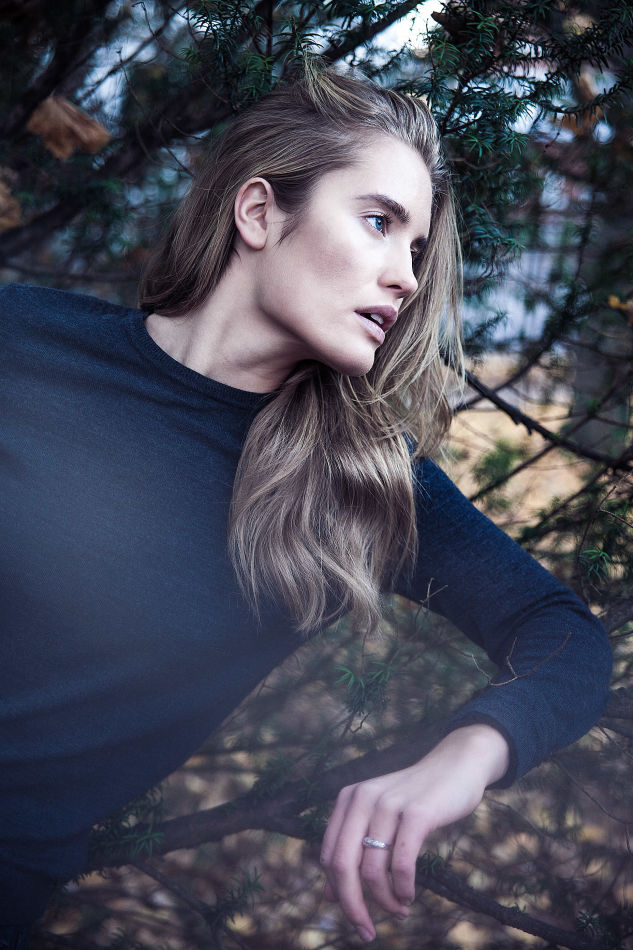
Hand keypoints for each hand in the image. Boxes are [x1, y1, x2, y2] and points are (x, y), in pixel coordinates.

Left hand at [319, 724, 509, 941]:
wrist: (456, 765)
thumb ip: (354, 849)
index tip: (356, 916)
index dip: (339, 892)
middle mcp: (362, 798)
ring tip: (399, 909)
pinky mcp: (417, 813)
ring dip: (386, 901)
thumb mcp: (379, 818)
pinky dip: (403, 889)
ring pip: (372, 870)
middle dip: (353, 906)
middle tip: (366, 931)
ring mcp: (389, 803)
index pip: (329, 857)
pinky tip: (409, 896)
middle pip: (342, 866)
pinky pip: (401, 864)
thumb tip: (330, 896)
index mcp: (348, 799)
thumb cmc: (416, 798)